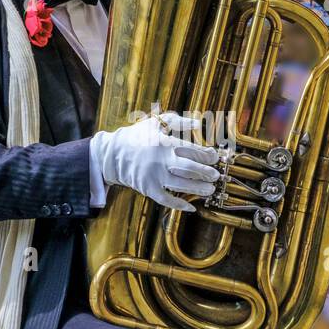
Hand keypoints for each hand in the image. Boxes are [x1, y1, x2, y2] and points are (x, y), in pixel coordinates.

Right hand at [90, 111, 222, 211]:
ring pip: (181, 185)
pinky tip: (191, 207)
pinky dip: (179, 205)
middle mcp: (161, 160)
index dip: (207, 155)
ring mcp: (154, 176)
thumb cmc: (137, 137)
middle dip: (206, 173)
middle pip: (189, 169)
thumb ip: (178, 122)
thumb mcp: (156, 123)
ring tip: (210, 190)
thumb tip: (198, 123)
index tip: (215, 157)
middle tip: (216, 176)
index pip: (191, 150)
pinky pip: (166, 199)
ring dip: (199, 188)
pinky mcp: (148, 188)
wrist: (113, 154)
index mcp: (164, 143)